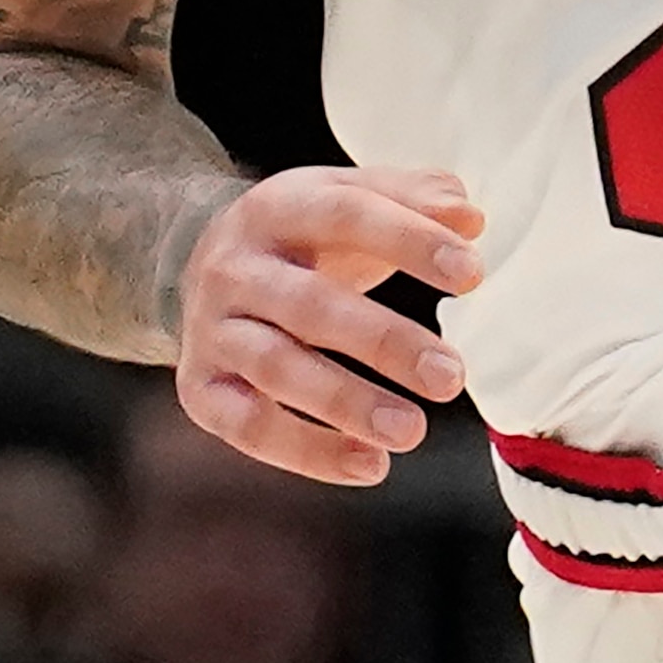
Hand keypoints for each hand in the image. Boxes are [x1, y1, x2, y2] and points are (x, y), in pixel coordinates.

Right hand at [175, 165, 485, 486]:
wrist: (191, 264)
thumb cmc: (299, 238)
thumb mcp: (346, 198)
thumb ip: (412, 200)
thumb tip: (469, 219)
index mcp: (278, 207)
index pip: (346, 215)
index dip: (408, 241)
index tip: (471, 274)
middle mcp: (235, 267)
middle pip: (310, 305)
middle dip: (384, 342)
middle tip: (451, 376)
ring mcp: (212, 329)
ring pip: (278, 368)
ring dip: (347, 404)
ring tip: (412, 430)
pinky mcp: (200, 387)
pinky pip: (249, 426)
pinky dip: (308, 451)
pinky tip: (369, 464)